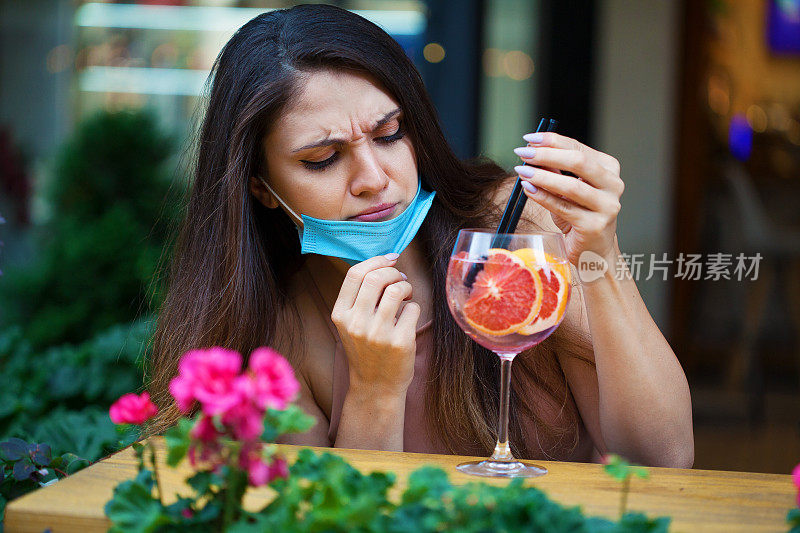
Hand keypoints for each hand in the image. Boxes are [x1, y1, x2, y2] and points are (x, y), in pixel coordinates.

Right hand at [330, 253, 419, 397]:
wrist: (375, 386)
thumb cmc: (366, 349)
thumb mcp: (351, 323)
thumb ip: (360, 296)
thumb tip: (385, 262)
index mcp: (340, 314)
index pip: (354, 274)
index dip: (375, 260)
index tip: (390, 258)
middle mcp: (356, 323)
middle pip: (376, 277)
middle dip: (394, 272)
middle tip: (400, 278)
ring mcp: (378, 333)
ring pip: (398, 290)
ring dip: (406, 286)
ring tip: (406, 295)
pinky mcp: (400, 342)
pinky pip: (413, 308)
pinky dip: (414, 307)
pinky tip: (408, 317)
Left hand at [513, 132, 623, 265]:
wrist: (594, 252)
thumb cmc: (580, 217)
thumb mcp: (567, 190)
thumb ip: (556, 171)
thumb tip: (533, 152)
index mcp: (609, 169)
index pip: (578, 148)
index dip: (552, 141)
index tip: (529, 139)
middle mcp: (613, 185)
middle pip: (579, 162)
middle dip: (547, 154)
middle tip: (523, 153)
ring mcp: (606, 206)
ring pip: (571, 185)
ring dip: (542, 176)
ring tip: (522, 171)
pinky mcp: (594, 225)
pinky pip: (563, 207)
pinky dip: (543, 196)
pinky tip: (528, 189)